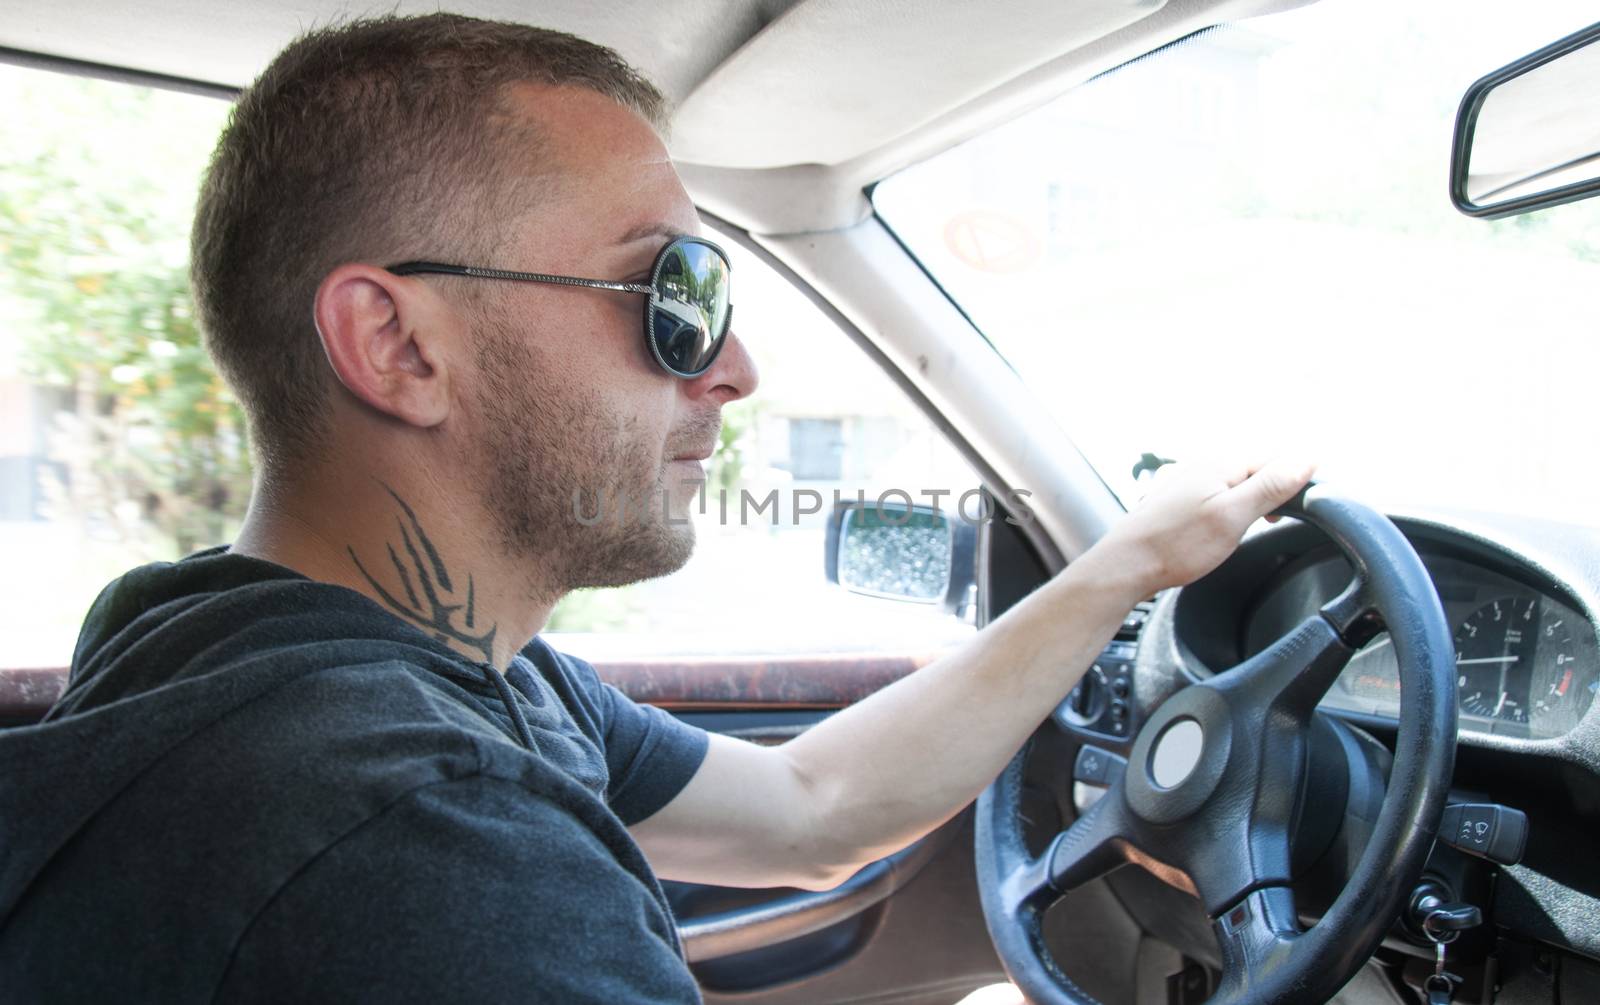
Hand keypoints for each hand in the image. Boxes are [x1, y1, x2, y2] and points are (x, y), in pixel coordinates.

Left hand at [1097, 457, 1316, 596]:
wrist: (1126, 565)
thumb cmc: (1176, 545)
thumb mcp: (1233, 516)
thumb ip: (1271, 486)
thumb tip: (1308, 458)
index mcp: (1220, 462)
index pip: (1276, 458)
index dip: (1294, 482)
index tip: (1295, 511)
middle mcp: (1201, 464)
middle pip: (1255, 468)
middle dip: (1271, 492)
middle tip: (1271, 524)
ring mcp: (1186, 481)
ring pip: (1234, 483)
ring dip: (1249, 502)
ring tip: (1245, 529)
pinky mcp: (1176, 500)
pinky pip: (1214, 495)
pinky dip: (1227, 509)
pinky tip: (1220, 529)